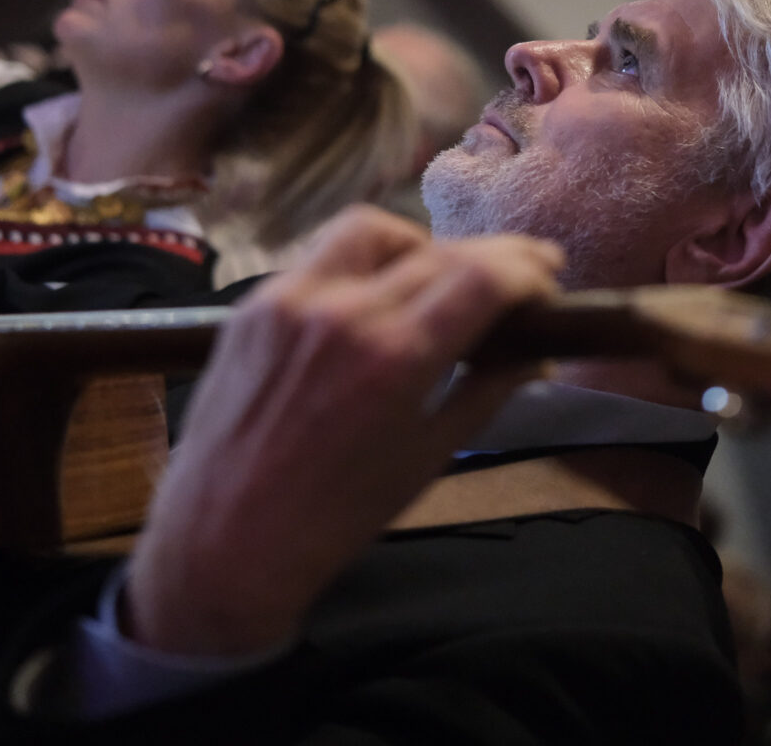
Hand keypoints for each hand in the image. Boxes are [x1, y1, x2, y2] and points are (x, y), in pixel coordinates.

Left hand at [121, 206, 563, 656]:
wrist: (224, 539)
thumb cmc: (336, 517)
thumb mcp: (427, 459)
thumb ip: (485, 392)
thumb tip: (536, 355)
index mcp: (394, 359)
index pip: (482, 277)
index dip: (527, 269)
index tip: (547, 279)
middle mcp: (343, 312)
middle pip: (437, 251)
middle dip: (491, 256)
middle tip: (517, 273)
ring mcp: (290, 300)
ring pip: (371, 230)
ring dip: (418, 243)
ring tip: (439, 276)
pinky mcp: (252, 305)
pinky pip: (319, 259)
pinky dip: (361, 266)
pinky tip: (375, 297)